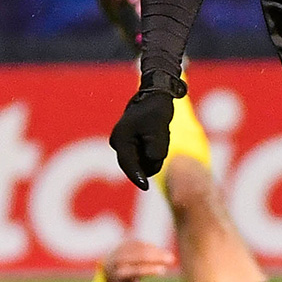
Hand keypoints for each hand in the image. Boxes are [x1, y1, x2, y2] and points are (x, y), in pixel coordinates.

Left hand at [103, 240, 174, 281]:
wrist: (108, 267)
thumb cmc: (123, 281)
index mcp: (118, 274)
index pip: (135, 271)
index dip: (148, 270)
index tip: (163, 270)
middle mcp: (118, 260)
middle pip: (139, 256)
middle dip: (157, 257)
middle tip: (171, 260)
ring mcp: (122, 250)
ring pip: (142, 248)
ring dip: (157, 251)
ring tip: (170, 257)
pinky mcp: (126, 243)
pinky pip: (141, 243)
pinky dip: (152, 247)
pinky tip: (162, 252)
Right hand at [108, 70, 184, 188]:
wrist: (156, 93)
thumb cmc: (157, 109)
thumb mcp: (160, 131)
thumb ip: (156, 151)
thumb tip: (152, 163)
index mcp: (121, 139)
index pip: (128, 164)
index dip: (138, 177)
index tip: (145, 187)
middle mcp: (119, 142)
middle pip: (136, 165)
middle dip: (151, 159)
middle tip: (162, 138)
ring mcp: (124, 143)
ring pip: (142, 161)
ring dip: (154, 154)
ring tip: (160, 134)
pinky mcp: (131, 143)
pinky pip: (144, 155)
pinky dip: (153, 150)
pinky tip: (158, 135)